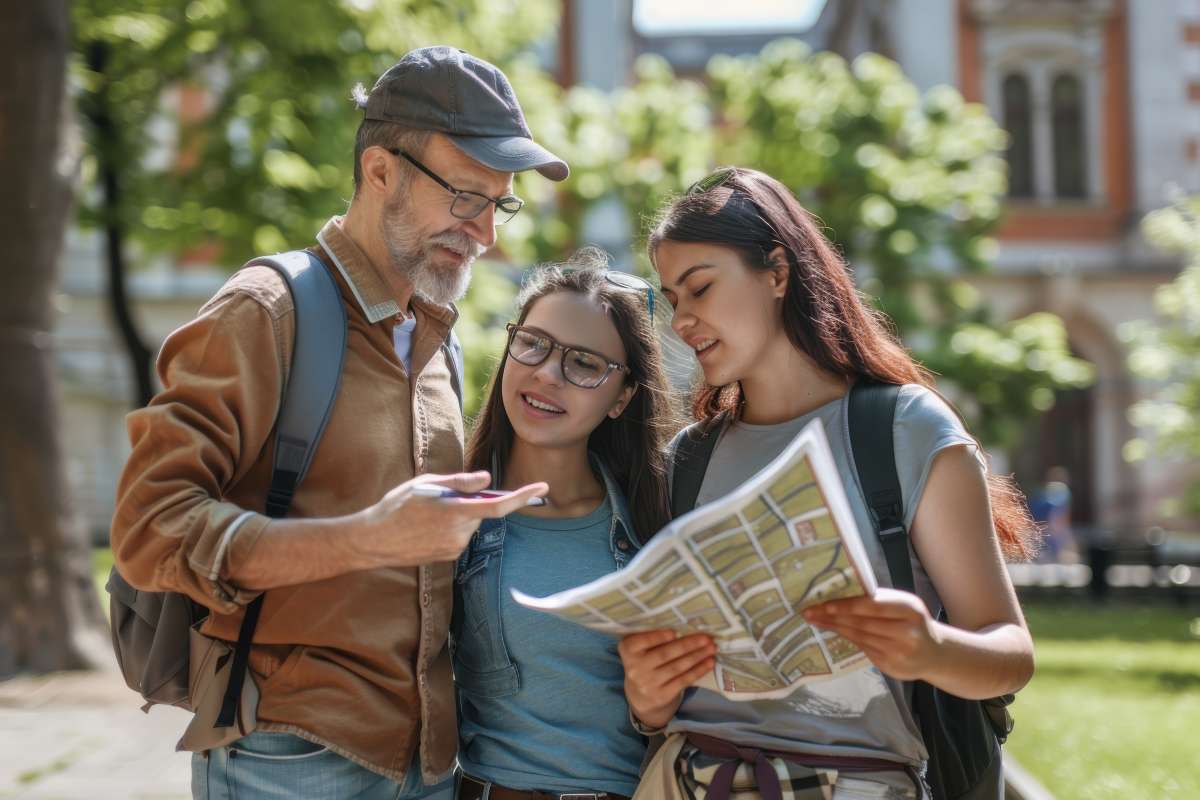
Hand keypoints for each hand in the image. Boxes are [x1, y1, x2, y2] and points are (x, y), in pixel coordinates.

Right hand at [356, 471, 547, 566]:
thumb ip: (460, 482)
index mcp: (455, 512)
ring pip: (471, 524)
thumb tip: (487, 479)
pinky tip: (428, 526)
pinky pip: (461, 536)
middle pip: (482, 512)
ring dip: (460, 514)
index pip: (498, 505)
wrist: (373, 541)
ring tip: (430, 513)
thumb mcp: (427, 484)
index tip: (542, 487)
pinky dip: (452, 526)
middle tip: (446, 495)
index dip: (522, 496)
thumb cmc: (397, 506)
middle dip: (472, 501)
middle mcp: (459, 534)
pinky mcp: (448, 556)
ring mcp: (454, 548)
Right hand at [618, 629, 715, 729]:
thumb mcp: (639, 649)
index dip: (657, 637)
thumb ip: (651, 637)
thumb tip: (681, 624)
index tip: (674, 631)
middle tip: (706, 637)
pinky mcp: (662, 696)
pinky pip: (683, 680)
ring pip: (677, 667)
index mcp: (628, 651)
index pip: (641, 642)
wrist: (641, 697)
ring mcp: (648, 684)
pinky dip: (698, 670)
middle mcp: (635, 668)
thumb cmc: (644, 662)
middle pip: (665, 654)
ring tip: (712, 648)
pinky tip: (709, 662)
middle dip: (688, 645)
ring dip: (697, 656)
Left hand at [803, 588, 940, 681]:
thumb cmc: (913, 622)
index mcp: (908, 609)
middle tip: (809, 612)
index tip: (824, 605)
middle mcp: (905, 632)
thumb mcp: (904, 605)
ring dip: (835, 628)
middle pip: (861, 623)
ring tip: (816, 621)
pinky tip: (833, 632)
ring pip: (859, 637)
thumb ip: (879, 600)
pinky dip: (847, 639)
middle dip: (832, 617)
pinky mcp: (891, 667)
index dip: (846, 606)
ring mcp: (898, 652)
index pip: (871, 606)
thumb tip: (840, 595)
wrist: (934, 653)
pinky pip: (863, 649)